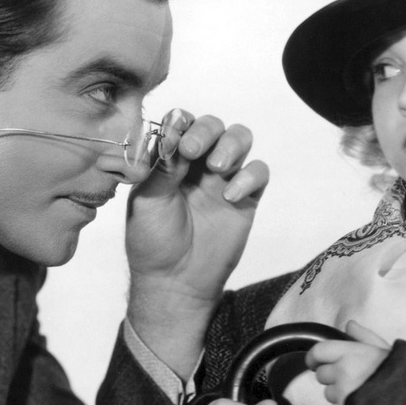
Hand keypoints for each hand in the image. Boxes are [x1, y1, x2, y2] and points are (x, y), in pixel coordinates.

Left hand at [125, 109, 268, 376]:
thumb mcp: (146, 201)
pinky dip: (249, 176)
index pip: (181, 123)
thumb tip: (174, 133)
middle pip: (213, 125)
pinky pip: (259, 172)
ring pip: (240, 139)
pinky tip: (230, 196)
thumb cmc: (152, 241)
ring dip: (231, 145)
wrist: (174, 281)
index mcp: (169, 158)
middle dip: (206, 131)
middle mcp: (197, 163)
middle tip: (193, 151)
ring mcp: (223, 178)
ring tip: (217, 168)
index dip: (181, 123)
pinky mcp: (246, 198)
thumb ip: (161, 166)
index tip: (174, 139)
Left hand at [305, 321, 391, 404]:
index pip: (318, 351)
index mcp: (351, 352)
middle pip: (321, 374)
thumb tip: (349, 325)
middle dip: (331, 377)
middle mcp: (342, 371)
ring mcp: (342, 393)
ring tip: (360, 393)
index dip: (314, 357)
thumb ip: (364, 336)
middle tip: (351, 378)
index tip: (315, 362)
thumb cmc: (402, 373)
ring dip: (338, 394)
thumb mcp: (385, 349)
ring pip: (328, 394)